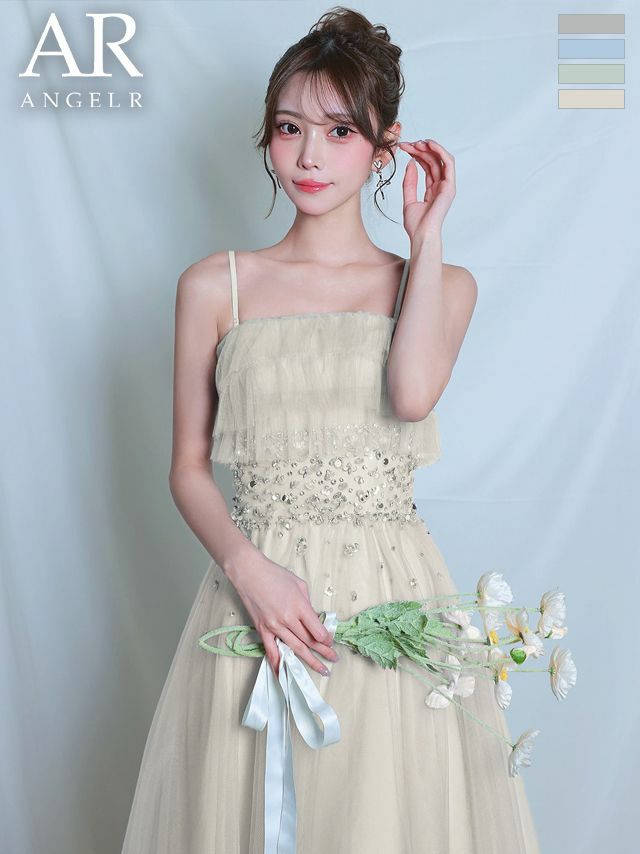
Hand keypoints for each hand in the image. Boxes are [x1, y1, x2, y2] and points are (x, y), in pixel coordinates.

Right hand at [231, 554, 339, 678]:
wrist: (249, 572)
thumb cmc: (275, 574)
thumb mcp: (299, 585)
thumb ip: (308, 604)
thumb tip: (313, 619)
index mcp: (299, 606)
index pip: (318, 631)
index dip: (327, 639)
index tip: (331, 642)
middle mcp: (288, 619)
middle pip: (309, 641)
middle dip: (324, 652)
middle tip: (334, 659)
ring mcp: (274, 626)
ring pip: (295, 648)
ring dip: (310, 660)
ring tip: (322, 670)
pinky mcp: (262, 629)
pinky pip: (271, 651)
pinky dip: (278, 665)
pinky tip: (284, 676)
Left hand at [397, 139, 455, 242]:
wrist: (421, 236)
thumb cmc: (416, 225)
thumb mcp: (408, 199)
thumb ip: (409, 182)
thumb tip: (411, 164)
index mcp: (433, 189)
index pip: (427, 166)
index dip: (417, 155)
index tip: (404, 148)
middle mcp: (441, 186)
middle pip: (433, 161)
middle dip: (421, 149)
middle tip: (408, 144)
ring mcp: (447, 186)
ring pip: (441, 159)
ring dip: (430, 148)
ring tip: (417, 143)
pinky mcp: (450, 187)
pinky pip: (448, 164)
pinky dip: (440, 152)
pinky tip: (429, 145)